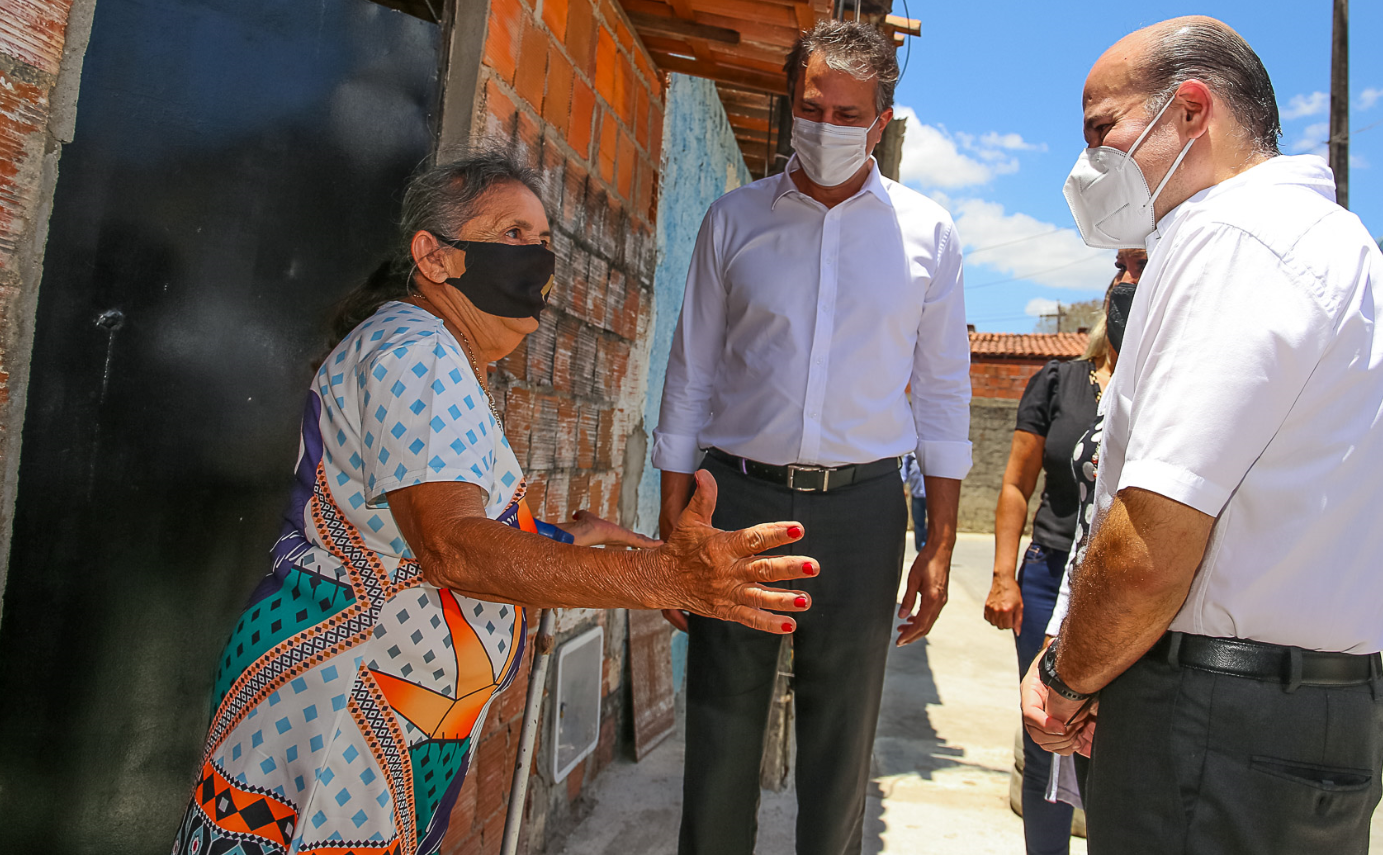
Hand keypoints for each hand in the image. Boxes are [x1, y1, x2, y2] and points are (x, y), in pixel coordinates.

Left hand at [558, 509, 662, 548]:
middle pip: (636, 540)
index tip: (641, 539)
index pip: (626, 538)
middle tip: (657, 544)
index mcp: (613, 535)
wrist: (584, 532)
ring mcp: (623, 540)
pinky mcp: (626, 539)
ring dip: (651, 544)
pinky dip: (651, 543)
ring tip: (662, 545)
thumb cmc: (584, 526)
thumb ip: (582, 516)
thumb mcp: (585, 517)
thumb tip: (576, 514)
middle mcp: (619, 539)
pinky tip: (661, 544)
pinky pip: (641, 542)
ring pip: (641, 542)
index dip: (635, 539)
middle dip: (646, 543)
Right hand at [656, 469, 816, 633]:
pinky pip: (750, 618)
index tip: (798, 528)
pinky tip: (791, 624)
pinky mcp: (726, 610)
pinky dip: (770, 623)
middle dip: (788, 567)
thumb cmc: (681, 547)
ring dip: (784, 599)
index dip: (775, 533)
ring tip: (806, 599)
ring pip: (759, 596)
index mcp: (723, 546)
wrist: (661, 579)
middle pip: (762, 569)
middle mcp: (728, 571)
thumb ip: (703, 497)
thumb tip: (703, 472)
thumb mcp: (690, 520)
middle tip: (813, 565)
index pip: (752, 538)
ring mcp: (728, 592)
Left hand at [896, 539, 952, 645]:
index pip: (920, 624)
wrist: (941, 550)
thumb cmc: (926, 561)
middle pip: (926, 627)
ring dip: (916, 628)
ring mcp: (942, 600)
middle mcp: (940, 603)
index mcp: (932, 600)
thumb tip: (901, 616)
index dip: (909, 635)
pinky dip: (922, 620)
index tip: (899, 641)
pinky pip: (932, 614)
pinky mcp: (941, 597)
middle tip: (899, 640)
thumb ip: (908, 599)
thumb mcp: (913, 580)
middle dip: (912, 636)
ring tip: (902, 629)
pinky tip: (912, 618)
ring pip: (930, 622)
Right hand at [984, 575, 1023, 633]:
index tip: (1013, 616)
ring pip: (994, 623)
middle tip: (1008, 614)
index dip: (1012, 623)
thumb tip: (1017, 633)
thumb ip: (1018, 621)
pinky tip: (997, 612)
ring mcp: (990, 608)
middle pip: (1000, 626)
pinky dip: (992, 618)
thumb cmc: (1013, 592)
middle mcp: (997, 610)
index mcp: (1006, 610)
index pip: (1008, 627)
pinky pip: (988, 618)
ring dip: (999, 621)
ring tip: (1003, 612)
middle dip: (1006, 623)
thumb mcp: (1020, 606)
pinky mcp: (986, 606)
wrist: (1003, 580)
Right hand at [1020, 651, 1096, 755]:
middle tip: (1075, 730)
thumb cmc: (1063, 663)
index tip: (1063, 727)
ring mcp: (1046, 721)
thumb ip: (1057, 660)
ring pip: (1047, 743)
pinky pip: (1060, 747)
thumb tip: (1054, 644)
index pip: (1031, 714)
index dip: (1045, 724)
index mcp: (1031, 692)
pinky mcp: (1059, 731)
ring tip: (1079, 735)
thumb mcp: (1057, 660)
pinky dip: (1074, 748)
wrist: (1074, 668)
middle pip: (1037, 733)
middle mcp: (1036, 709)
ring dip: (1065, 744)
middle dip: (1057, 737)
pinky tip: (1086, 743)